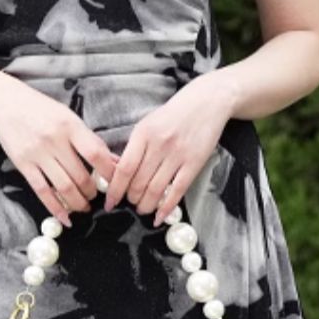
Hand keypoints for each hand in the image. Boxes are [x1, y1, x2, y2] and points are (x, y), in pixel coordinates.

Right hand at [0, 76, 120, 225]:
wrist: (5, 103)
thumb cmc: (41, 109)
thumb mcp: (69, 117)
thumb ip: (90, 140)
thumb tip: (113, 161)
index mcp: (70, 126)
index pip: (96, 154)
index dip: (109, 173)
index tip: (115, 183)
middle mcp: (54, 140)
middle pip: (80, 175)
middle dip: (92, 192)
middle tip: (96, 196)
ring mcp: (37, 154)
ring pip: (64, 187)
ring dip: (78, 202)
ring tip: (84, 206)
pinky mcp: (23, 165)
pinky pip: (42, 191)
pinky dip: (56, 208)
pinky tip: (65, 217)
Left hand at [103, 75, 233, 221]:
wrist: (207, 102)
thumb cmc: (175, 113)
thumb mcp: (148, 123)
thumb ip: (135, 146)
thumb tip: (118, 171)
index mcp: (143, 133)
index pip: (124, 168)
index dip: (115, 189)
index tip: (110, 201)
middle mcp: (159, 144)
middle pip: (138, 182)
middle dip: (131, 199)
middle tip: (129, 204)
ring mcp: (178, 154)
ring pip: (156, 190)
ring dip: (146, 205)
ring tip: (142, 209)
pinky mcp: (195, 162)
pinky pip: (177, 190)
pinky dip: (166, 207)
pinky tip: (159, 217)